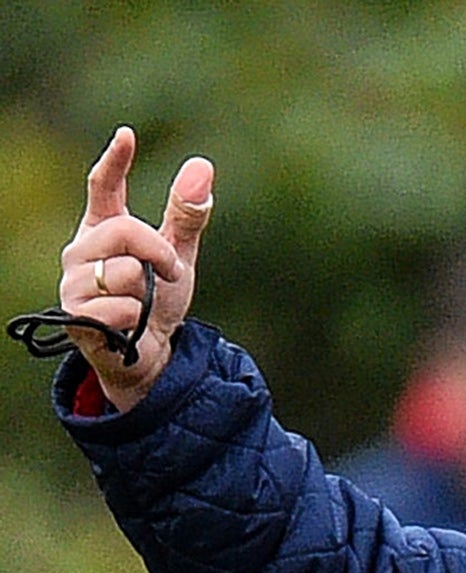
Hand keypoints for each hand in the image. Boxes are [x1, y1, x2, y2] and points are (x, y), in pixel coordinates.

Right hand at [58, 126, 213, 409]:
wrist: (150, 353)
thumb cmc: (159, 301)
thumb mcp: (179, 257)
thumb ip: (187, 216)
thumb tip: (202, 167)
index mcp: (102, 228)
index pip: (103, 187)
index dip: (115, 161)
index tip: (127, 136)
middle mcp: (80, 250)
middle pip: (123, 231)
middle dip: (157, 252)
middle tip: (168, 271)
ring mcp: (73, 282)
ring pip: (123, 273)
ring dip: (148, 291)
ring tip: (144, 304)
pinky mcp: (76, 315)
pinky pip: (120, 307)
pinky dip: (138, 318)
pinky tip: (131, 325)